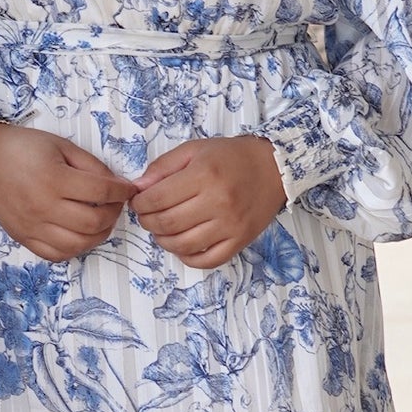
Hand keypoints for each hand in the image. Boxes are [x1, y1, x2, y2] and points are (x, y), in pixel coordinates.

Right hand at [0, 122, 132, 261]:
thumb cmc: (23, 148)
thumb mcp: (62, 146)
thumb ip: (91, 166)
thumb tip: (116, 185)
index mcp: (55, 179)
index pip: (102, 193)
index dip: (122, 191)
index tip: (128, 188)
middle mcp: (44, 207)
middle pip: (93, 222)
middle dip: (114, 214)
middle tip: (115, 204)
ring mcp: (33, 227)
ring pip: (78, 244)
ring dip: (98, 234)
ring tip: (101, 220)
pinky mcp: (24, 238)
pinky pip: (56, 255)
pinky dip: (74, 248)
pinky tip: (80, 234)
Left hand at [129, 136, 286, 268]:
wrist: (273, 168)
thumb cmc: (231, 156)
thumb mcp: (194, 150)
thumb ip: (163, 167)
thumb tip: (138, 188)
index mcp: (204, 175)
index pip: (158, 199)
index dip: (140, 203)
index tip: (138, 202)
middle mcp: (218, 202)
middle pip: (167, 223)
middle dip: (148, 222)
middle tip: (146, 216)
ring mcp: (230, 225)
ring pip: (183, 245)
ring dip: (163, 241)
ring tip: (161, 231)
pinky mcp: (240, 241)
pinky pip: (207, 261)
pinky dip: (188, 258)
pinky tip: (182, 246)